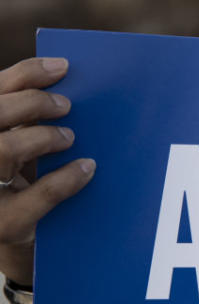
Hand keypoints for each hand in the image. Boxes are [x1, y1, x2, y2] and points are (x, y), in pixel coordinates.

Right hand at [0, 58, 95, 284]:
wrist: (11, 236)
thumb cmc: (14, 179)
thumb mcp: (13, 143)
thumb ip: (22, 116)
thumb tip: (62, 78)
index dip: (24, 74)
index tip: (63, 67)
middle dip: (31, 103)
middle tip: (66, 105)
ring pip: (2, 150)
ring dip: (42, 136)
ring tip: (69, 136)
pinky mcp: (4, 223)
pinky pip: (37, 194)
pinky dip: (66, 177)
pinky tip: (87, 168)